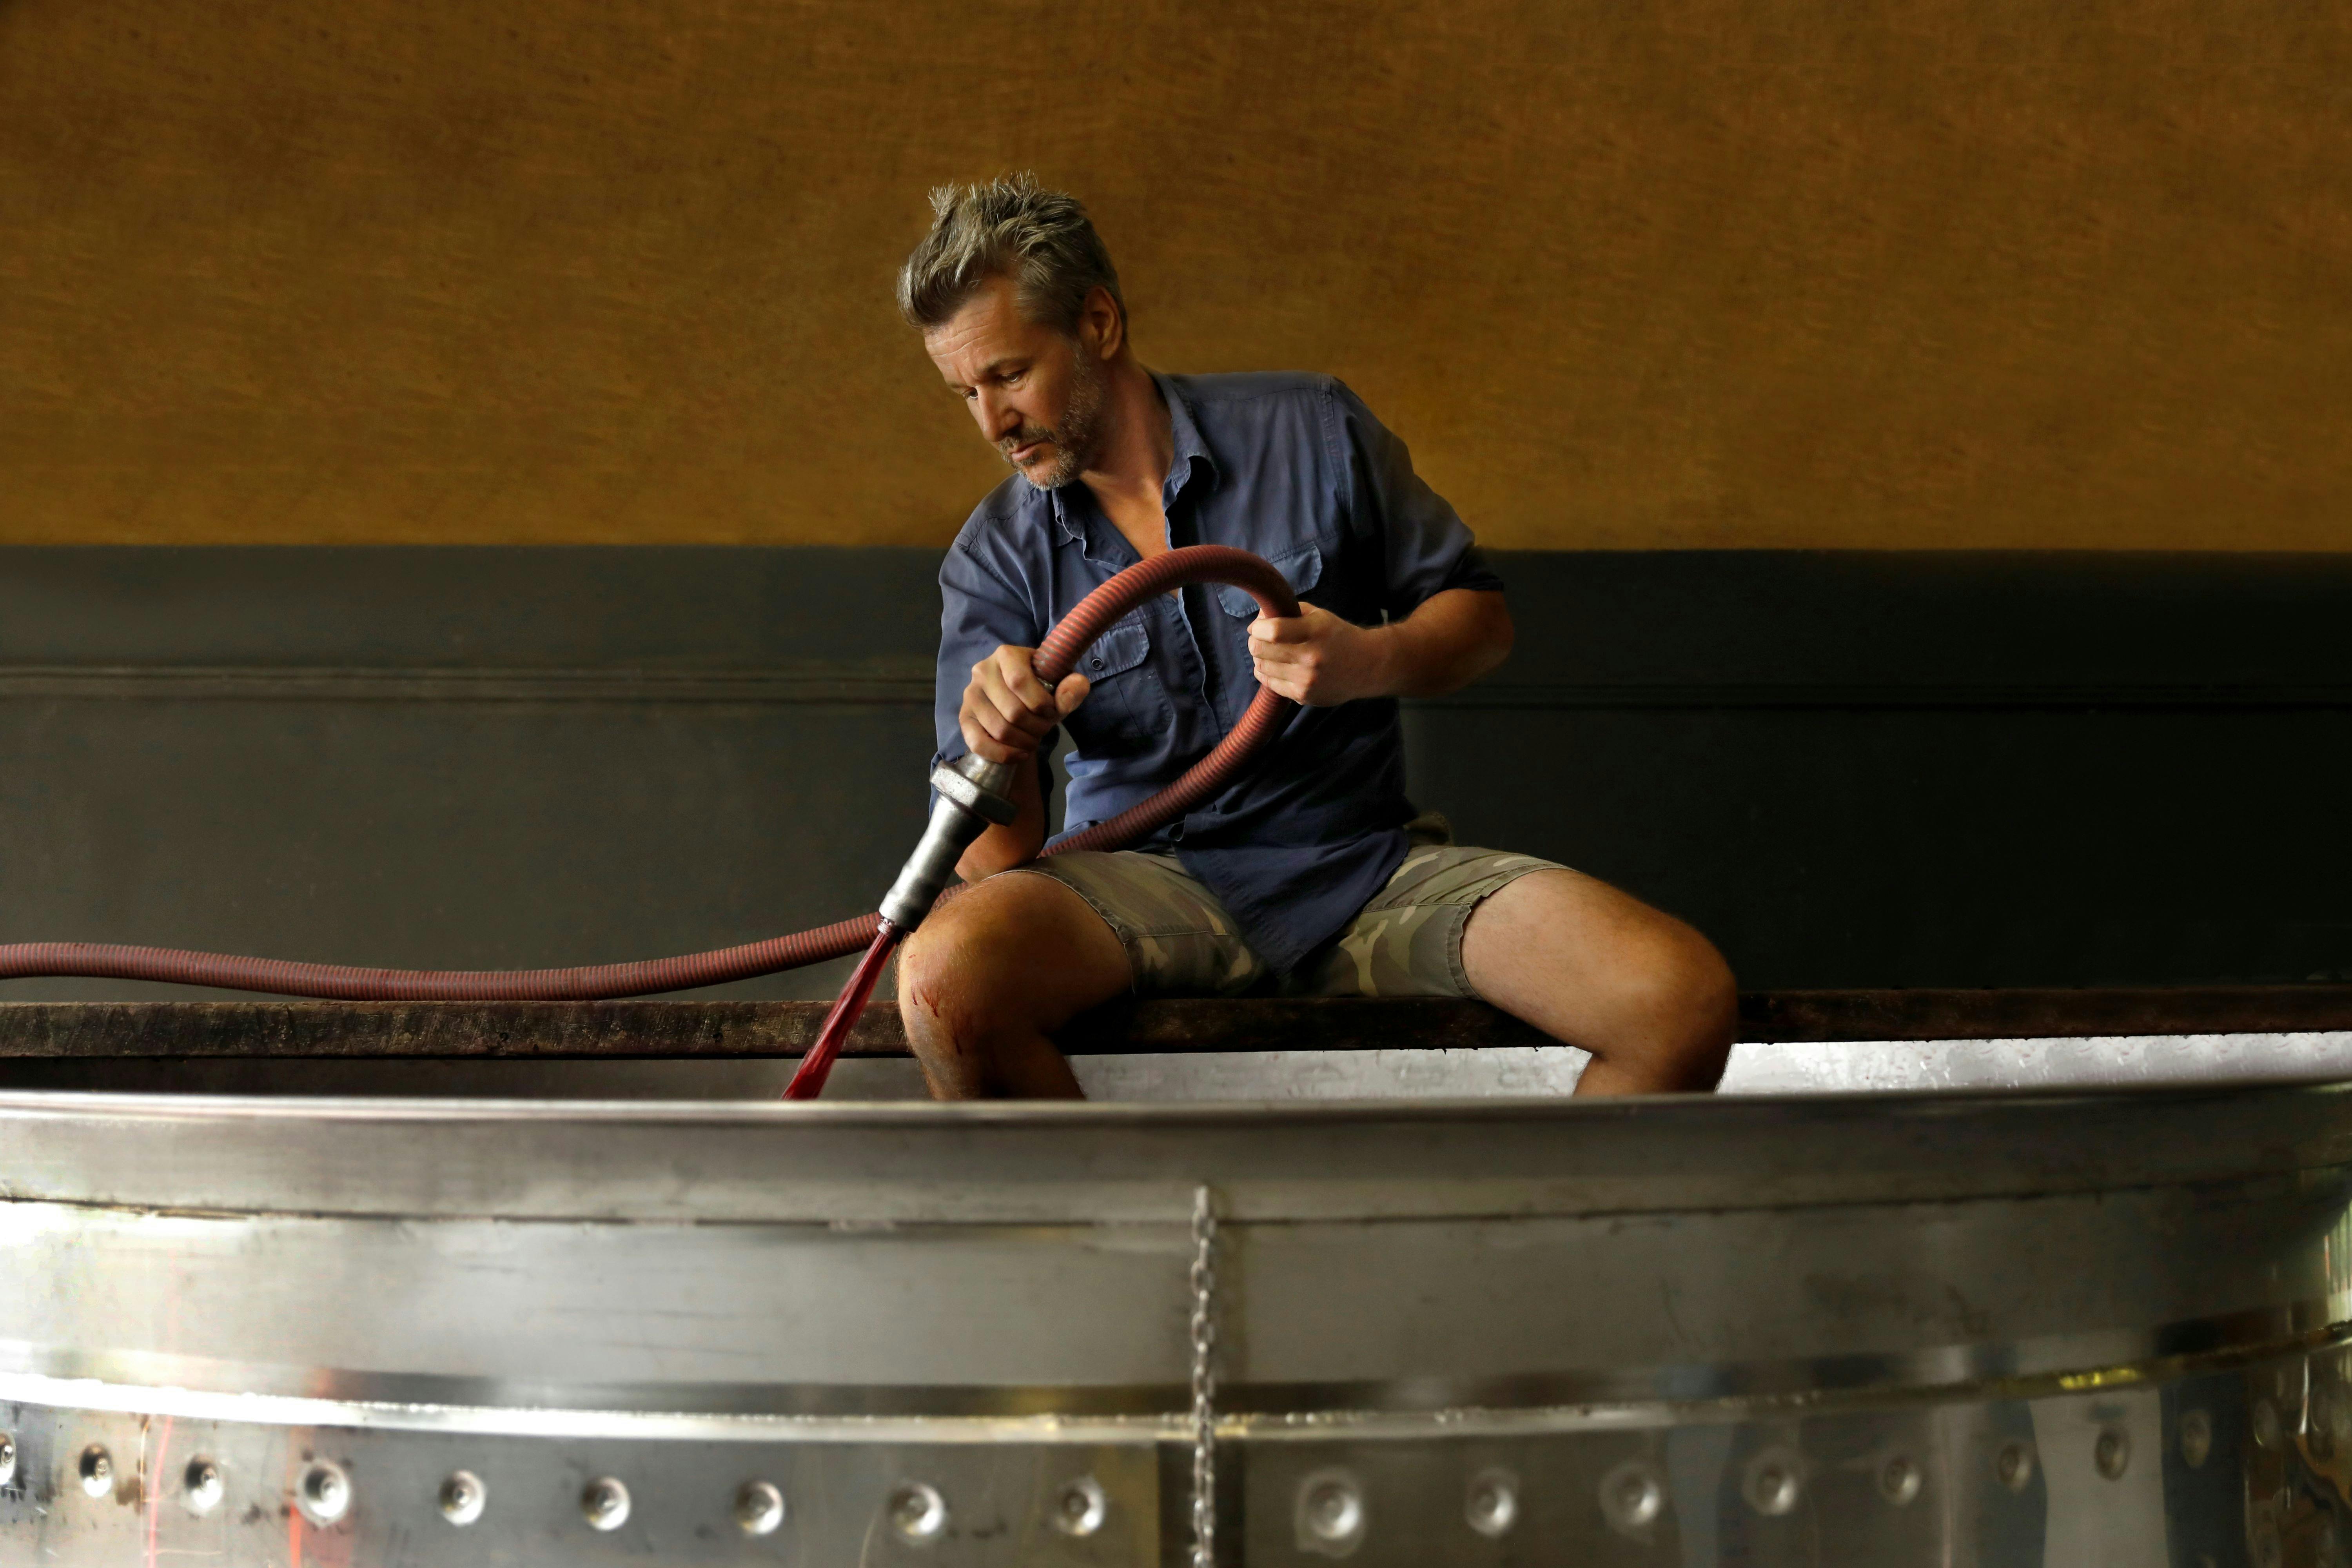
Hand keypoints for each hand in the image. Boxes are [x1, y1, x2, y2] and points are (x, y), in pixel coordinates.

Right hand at [960, 644, 1090, 762]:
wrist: (1018, 698)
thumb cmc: (1041, 689)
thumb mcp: (1061, 685)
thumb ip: (1073, 687)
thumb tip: (1073, 689)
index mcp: (1006, 654)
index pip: (1019, 681)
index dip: (1041, 704)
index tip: (1052, 711)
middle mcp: (982, 671)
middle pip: (1013, 711)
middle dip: (1037, 727)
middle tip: (1045, 728)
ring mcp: (970, 695)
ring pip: (1000, 730)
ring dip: (1024, 742)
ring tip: (1033, 738)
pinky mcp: (964, 718)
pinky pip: (979, 743)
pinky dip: (1004, 754)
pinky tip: (1020, 753)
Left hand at [1247, 602, 1391, 706]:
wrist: (1368, 666)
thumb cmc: (1338, 636)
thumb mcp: (1319, 616)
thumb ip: (1289, 611)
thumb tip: (1259, 618)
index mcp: (1316, 632)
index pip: (1274, 631)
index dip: (1258, 627)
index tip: (1258, 626)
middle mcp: (1312, 657)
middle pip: (1262, 650)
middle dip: (1255, 641)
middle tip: (1259, 638)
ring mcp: (1307, 680)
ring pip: (1262, 668)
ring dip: (1259, 658)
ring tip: (1267, 652)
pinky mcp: (1304, 695)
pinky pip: (1271, 684)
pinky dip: (1266, 673)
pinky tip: (1274, 666)